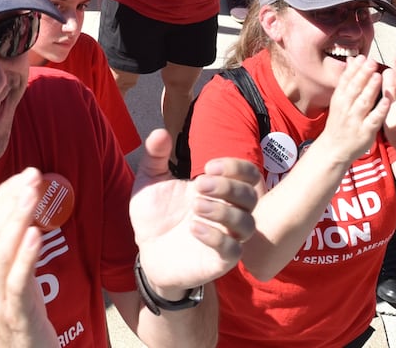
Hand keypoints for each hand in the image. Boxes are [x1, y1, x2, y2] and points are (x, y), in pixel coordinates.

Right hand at [0, 170, 56, 347]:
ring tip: (34, 195)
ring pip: (2, 252)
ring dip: (19, 219)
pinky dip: (26, 256)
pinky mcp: (16, 312)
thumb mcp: (1, 263)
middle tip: (33, 176)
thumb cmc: (14, 302)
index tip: (24, 175)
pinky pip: (17, 281)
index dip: (2, 195)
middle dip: (12, 201)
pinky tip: (36, 234)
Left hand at [128, 130, 259, 292]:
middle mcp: (228, 213)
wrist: (145, 250)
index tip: (208, 166)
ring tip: (196, 206)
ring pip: (248, 224)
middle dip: (228, 187)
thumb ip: (155, 156)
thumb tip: (160, 132)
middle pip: (250, 196)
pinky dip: (216, 237)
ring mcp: (226, 237)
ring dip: (224, 212)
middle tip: (199, 185)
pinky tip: (194, 228)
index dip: (236, 167)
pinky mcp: (219, 261)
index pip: (248, 175)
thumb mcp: (150, 181)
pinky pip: (233, 251)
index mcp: (217, 191)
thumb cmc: (155, 215)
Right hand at [317, 55, 387, 163]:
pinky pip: (373, 120)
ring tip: (378, 76)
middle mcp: (346, 108)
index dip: (354, 69)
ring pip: (363, 102)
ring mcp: (355, 120)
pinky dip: (380, 110)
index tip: (363, 57)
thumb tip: (352, 60)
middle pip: (355, 89)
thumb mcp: (339, 101)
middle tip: (372, 62)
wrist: (334, 149)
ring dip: (371, 89)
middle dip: (363, 75)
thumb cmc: (340, 122)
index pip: (346, 81)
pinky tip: (386, 101)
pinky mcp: (366, 132)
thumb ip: (348, 81)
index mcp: (340, 99)